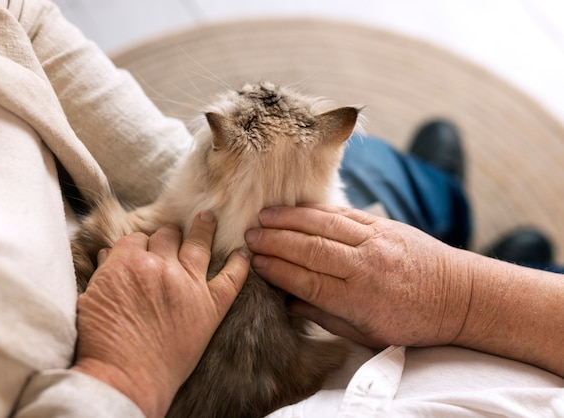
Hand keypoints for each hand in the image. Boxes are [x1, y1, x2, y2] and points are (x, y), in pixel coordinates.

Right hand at [72, 212, 249, 417]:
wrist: (125, 377)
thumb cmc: (101, 342)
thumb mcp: (92, 297)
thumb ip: (106, 270)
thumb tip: (111, 254)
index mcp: (128, 260)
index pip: (138, 238)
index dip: (140, 244)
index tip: (142, 249)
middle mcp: (160, 265)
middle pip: (168, 236)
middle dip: (168, 236)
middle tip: (172, 236)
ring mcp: (188, 284)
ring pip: (199, 244)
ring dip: (203, 228)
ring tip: (208, 219)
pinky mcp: (210, 306)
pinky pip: (231, 278)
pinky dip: (240, 264)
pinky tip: (244, 253)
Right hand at [244, 204, 471, 348]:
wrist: (460, 294)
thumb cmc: (414, 320)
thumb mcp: (369, 334)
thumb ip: (327, 317)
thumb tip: (290, 304)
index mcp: (360, 299)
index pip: (307, 280)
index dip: (277, 270)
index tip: (255, 263)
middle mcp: (366, 266)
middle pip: (309, 249)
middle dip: (275, 241)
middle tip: (250, 237)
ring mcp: (376, 241)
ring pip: (323, 225)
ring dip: (290, 219)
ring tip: (265, 216)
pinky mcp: (384, 225)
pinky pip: (344, 213)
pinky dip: (317, 210)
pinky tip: (298, 209)